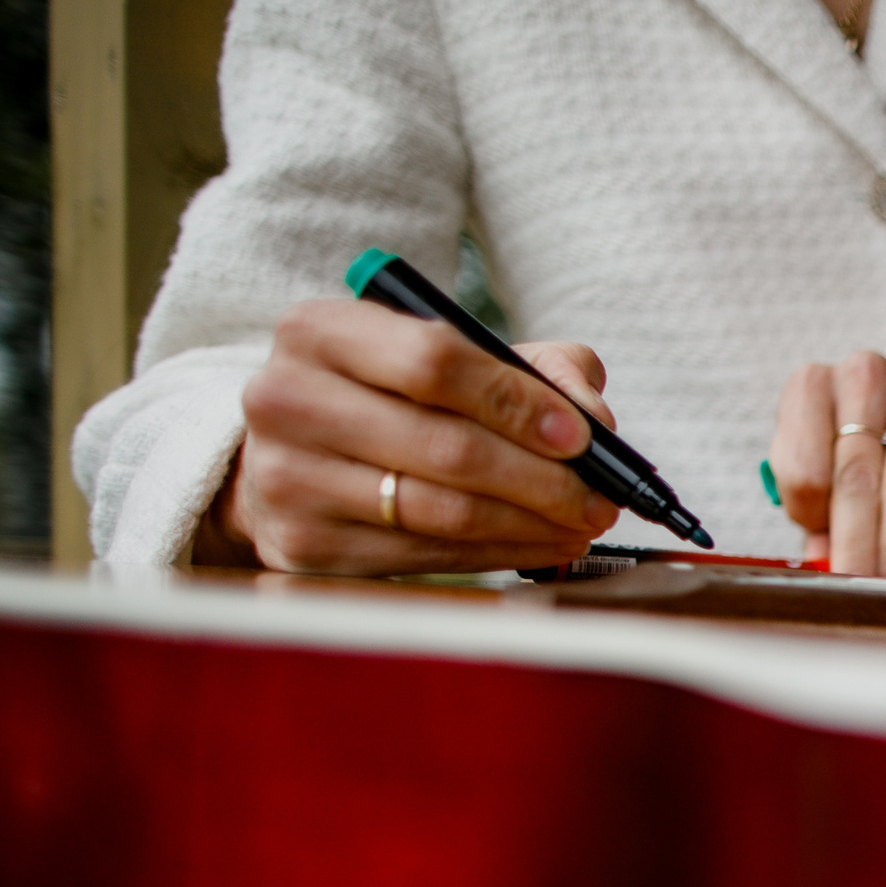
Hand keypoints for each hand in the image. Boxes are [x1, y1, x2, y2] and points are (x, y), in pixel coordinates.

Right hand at [199, 299, 622, 572]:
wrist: (294, 455)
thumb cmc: (390, 398)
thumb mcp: (448, 353)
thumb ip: (536, 367)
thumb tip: (594, 419)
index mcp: (319, 331)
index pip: (435, 360)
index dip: (518, 402)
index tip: (580, 436)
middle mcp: (286, 400)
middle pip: (445, 446)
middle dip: (542, 478)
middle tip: (598, 497)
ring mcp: (287, 478)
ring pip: (441, 510)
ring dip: (531, 523)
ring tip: (580, 523)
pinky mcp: (303, 546)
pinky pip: (425, 555)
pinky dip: (498, 553)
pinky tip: (540, 544)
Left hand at [768, 353, 885, 577]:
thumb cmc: (840, 442)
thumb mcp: (811, 466)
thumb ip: (811, 509)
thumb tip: (823, 562)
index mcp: (809, 385)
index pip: (805, 468)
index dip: (814, 522)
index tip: (824, 559)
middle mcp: (863, 373)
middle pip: (858, 477)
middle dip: (860, 545)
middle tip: (862, 586)